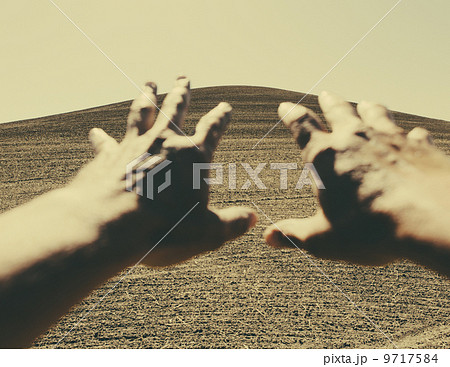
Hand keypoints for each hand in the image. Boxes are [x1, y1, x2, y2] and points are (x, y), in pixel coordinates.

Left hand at [69, 77, 256, 266]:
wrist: (111, 225)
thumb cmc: (164, 228)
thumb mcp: (207, 231)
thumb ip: (232, 223)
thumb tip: (253, 219)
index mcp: (193, 156)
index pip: (212, 130)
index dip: (221, 118)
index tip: (225, 107)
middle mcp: (164, 142)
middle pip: (175, 110)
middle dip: (181, 93)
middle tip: (183, 78)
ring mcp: (134, 146)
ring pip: (143, 113)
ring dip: (146, 97)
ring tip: (148, 84)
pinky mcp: (108, 157)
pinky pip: (106, 142)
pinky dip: (101, 138)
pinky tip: (95, 133)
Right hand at [264, 91, 449, 267]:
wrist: (432, 219)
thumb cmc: (371, 229)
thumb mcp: (323, 239)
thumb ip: (293, 235)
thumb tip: (269, 237)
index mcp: (326, 156)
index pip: (302, 128)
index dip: (291, 116)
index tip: (285, 106)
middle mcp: (356, 139)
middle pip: (339, 112)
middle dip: (331, 103)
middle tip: (327, 93)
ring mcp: (391, 139)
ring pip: (376, 115)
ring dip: (369, 109)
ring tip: (366, 103)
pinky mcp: (421, 148)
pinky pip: (414, 135)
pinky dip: (411, 134)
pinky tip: (415, 134)